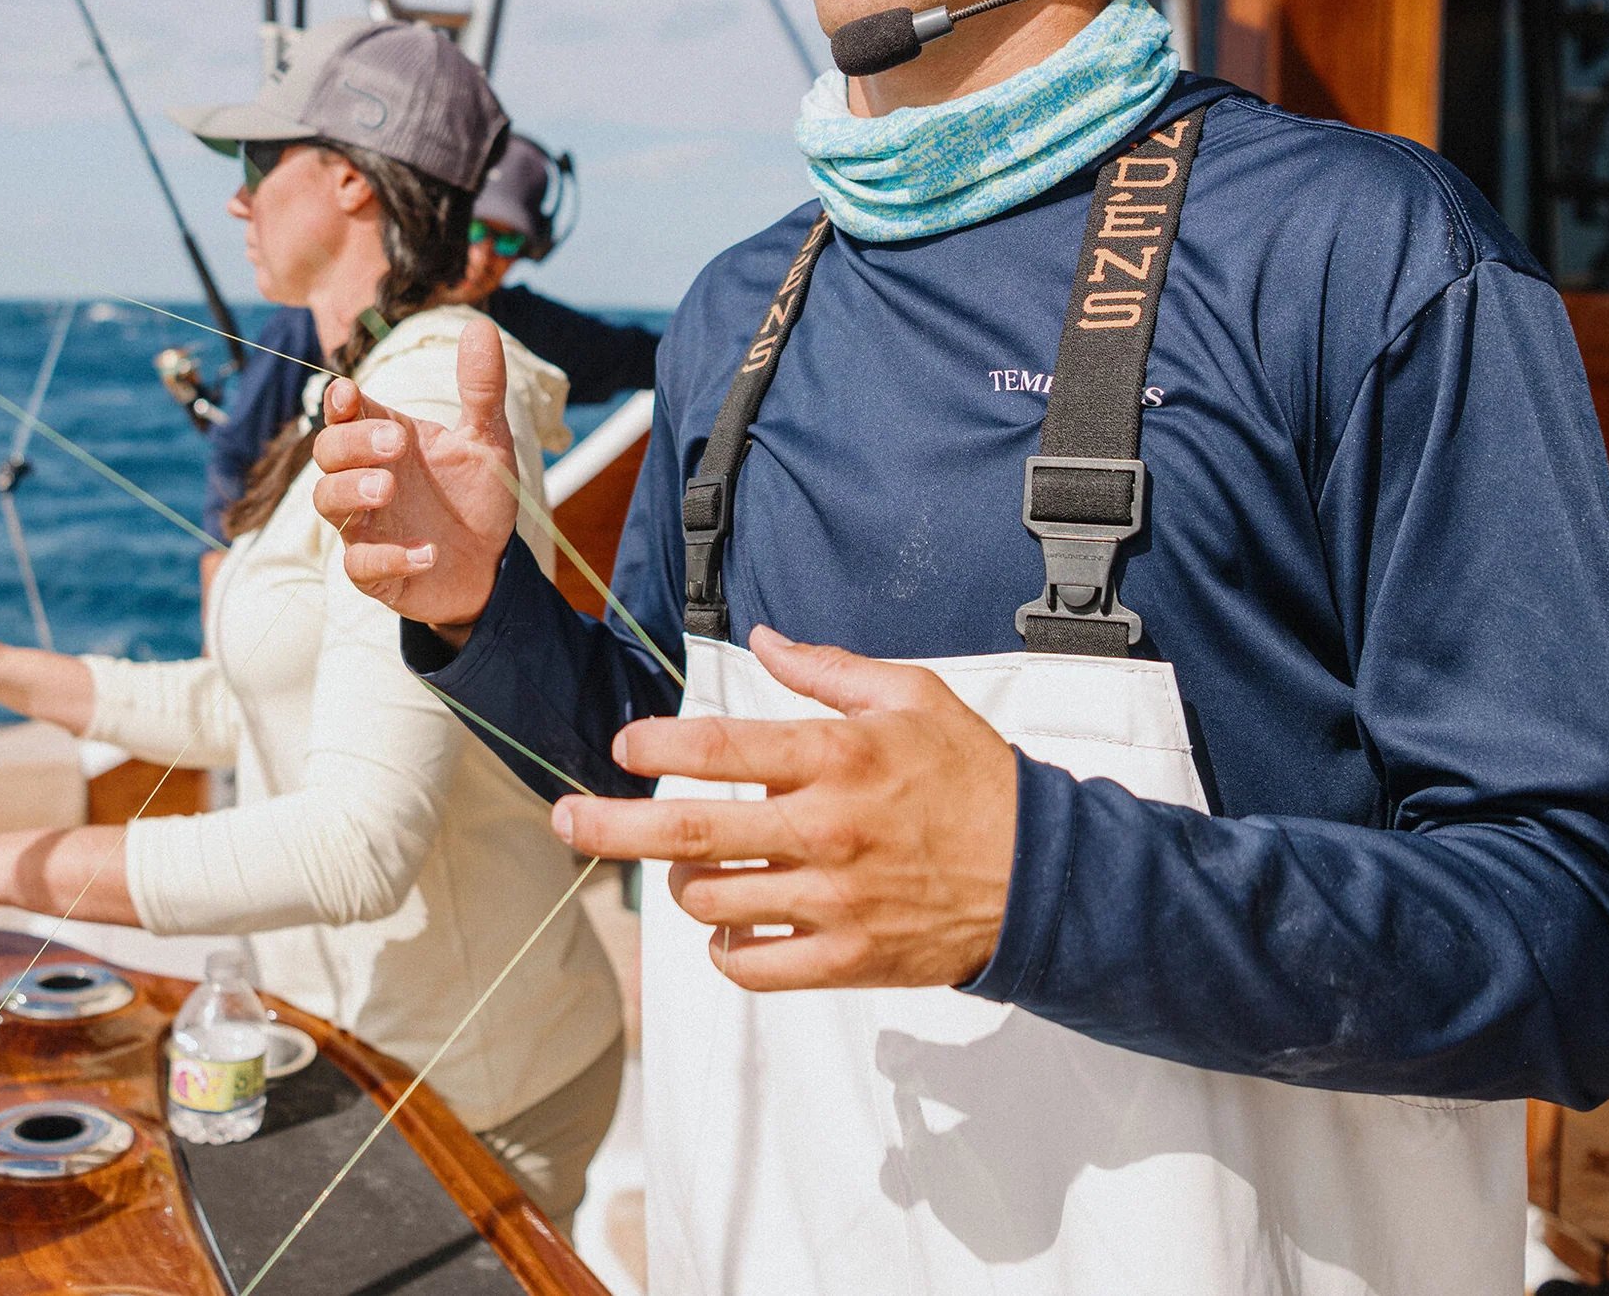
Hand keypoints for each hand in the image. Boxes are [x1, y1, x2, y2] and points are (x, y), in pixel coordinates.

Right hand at [311, 318, 519, 626]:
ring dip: (352, 493)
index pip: (347, 413)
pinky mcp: (377, 571)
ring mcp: (367, 525)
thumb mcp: (488, 441)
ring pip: (327, 502)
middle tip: (395, 444)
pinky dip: (387, 557)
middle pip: (326, 453)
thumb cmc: (478, 498)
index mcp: (388, 440)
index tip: (348, 392)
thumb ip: (482, 389)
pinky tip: (426, 552)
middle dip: (351, 444)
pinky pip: (360, 565)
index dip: (340, 401)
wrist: (493, 567)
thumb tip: (480, 327)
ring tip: (389, 489)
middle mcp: (368, 478)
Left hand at [552, 626, 1018, 990]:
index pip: (721, 748)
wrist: (1042, 875)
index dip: (658, 746)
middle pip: (689, 833)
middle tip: (566, 819)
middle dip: (610, 825)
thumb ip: (829, 670)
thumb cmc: (974, 778)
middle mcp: (826, 830)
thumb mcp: (912, 696)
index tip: (626, 746)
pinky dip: (725, 949)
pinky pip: (751, 966)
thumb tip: (768, 642)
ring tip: (689, 864)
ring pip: (711, 901)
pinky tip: (731, 924)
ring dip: (682, 882)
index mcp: (838, 758)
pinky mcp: (845, 960)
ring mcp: (832, 902)